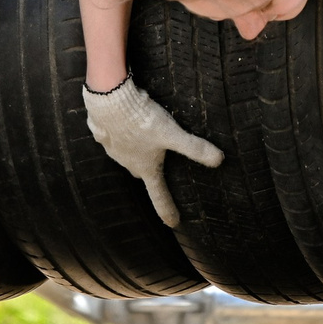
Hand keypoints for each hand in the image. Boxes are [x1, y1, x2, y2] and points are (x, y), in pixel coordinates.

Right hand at [84, 77, 222, 225]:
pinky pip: (112, 137)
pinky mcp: (103, 132)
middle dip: (150, 171)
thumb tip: (219, 160)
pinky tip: (121, 123)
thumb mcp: (172, 133)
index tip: (173, 223)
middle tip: (158, 166)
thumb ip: (194, 148)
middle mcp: (128, 163)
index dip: (167, 209)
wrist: (108, 101)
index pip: (159, 195)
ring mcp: (113, 148)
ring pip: (127, 154)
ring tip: (142, 138)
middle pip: (142, 171)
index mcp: (145, 168)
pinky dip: (118, 133)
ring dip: (134, 150)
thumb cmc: (141, 120)